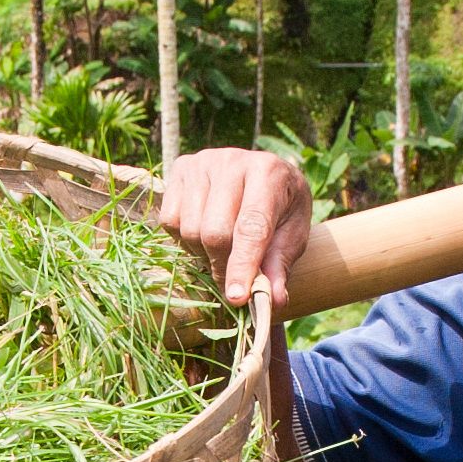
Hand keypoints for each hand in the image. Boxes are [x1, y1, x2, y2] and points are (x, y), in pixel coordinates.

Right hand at [157, 147, 312, 302]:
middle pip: (214, 233)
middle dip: (222, 266)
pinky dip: (184, 239)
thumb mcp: (293, 236)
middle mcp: (232, 161)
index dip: (242, 266)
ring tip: (222, 249)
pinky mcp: (179, 168)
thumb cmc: (282, 209)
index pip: (250, 228)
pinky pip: (169, 221)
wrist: (265, 174)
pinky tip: (204, 233)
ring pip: (190, 230)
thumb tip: (272, 300)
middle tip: (232, 280)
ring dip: (203, 254)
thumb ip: (280, 266)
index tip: (237, 298)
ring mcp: (202, 162)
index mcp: (269, 173)